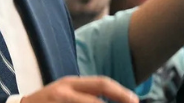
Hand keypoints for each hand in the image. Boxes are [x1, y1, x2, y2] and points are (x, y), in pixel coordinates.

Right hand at [23, 76, 137, 102]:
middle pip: (96, 101)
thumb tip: (119, 98)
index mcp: (71, 83)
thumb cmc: (49, 101)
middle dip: (116, 101)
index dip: (120, 92)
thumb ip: (87, 93)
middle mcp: (65, 92)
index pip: (101, 83)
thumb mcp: (66, 91)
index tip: (134, 101)